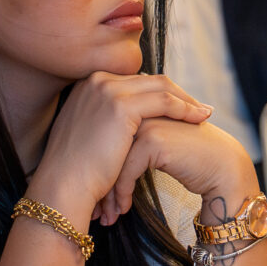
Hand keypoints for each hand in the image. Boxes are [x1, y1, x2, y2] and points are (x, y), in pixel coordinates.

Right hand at [29, 73, 213, 229]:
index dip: (160, 92)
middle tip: (198, 106)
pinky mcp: (120, 106)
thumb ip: (107, 121)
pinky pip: (164, 102)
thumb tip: (131, 126)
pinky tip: (198, 119)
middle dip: (177, 93)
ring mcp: (107, 90)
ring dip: (186, 100)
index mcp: (89, 86)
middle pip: (149, 79)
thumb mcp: (90, 135)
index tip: (180, 104)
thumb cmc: (76, 171)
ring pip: (160, 87)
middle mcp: (97, 81)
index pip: (135, 82)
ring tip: (204, 114)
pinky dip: (185, 109)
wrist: (62, 185)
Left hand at [101, 113, 258, 228]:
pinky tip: (123, 209)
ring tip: (107, 214)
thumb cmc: (193, 159)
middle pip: (107, 147)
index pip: (107, 134)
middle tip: (96, 209)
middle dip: (99, 180)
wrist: (224, 169)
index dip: (100, 165)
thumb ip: (134, 139)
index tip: (96, 192)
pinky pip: (126, 170)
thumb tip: (102, 163)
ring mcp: (147, 122)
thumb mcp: (159, 143)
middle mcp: (141, 108)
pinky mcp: (154, 140)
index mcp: (140, 103)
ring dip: (108, 192)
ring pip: (113, 160)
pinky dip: (122, 193)